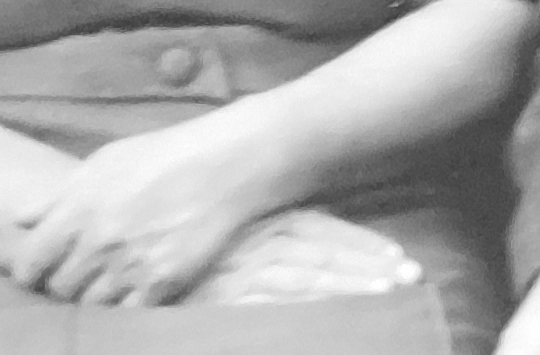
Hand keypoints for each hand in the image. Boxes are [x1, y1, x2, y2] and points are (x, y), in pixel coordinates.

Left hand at [13, 112, 282, 305]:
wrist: (223, 164)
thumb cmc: (161, 156)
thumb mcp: (104, 161)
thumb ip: (58, 194)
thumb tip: (19, 220)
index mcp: (78, 208)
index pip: (30, 263)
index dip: (29, 273)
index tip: (37, 273)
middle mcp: (98, 242)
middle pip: (60, 290)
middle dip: (64, 285)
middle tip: (78, 275)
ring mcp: (130, 266)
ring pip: (91, 307)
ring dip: (95, 299)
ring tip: (107, 283)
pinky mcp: (163, 282)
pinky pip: (128, 315)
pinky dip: (126, 309)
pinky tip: (133, 293)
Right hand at [183, 208, 422, 305]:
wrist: (129, 275)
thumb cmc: (186, 253)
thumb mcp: (229, 236)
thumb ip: (267, 233)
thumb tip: (319, 240)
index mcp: (254, 222)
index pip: (317, 226)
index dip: (359, 241)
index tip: (397, 256)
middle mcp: (249, 243)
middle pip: (320, 249)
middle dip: (367, 262)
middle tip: (410, 275)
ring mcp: (236, 275)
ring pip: (303, 278)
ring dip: (346, 284)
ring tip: (387, 293)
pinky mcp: (223, 305)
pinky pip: (271, 308)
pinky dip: (307, 311)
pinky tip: (338, 317)